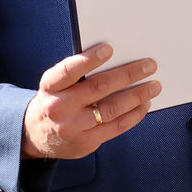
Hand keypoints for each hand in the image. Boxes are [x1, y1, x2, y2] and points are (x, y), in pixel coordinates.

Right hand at [22, 43, 159, 159]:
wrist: (38, 135)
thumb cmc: (55, 100)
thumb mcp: (56, 84)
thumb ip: (77, 74)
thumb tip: (117, 59)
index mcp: (50, 87)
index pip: (68, 70)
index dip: (89, 59)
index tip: (109, 49)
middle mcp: (59, 107)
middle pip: (97, 88)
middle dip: (127, 75)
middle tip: (148, 65)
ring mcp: (73, 127)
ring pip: (111, 109)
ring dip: (137, 96)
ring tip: (154, 86)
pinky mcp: (86, 142)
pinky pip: (116, 127)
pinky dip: (134, 114)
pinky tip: (144, 104)